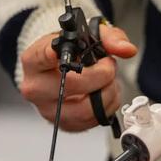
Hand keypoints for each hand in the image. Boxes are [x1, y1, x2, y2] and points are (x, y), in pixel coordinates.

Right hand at [18, 24, 136, 130]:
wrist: (64, 70)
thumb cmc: (71, 53)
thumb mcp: (87, 35)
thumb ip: (109, 38)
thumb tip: (126, 49)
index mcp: (34, 61)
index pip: (41, 58)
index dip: (56, 56)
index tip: (71, 53)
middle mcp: (36, 88)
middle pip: (71, 85)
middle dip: (101, 74)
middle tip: (108, 65)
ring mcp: (50, 110)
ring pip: (86, 109)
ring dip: (108, 93)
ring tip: (109, 80)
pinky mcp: (66, 125)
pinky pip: (93, 121)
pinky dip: (108, 106)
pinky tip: (105, 92)